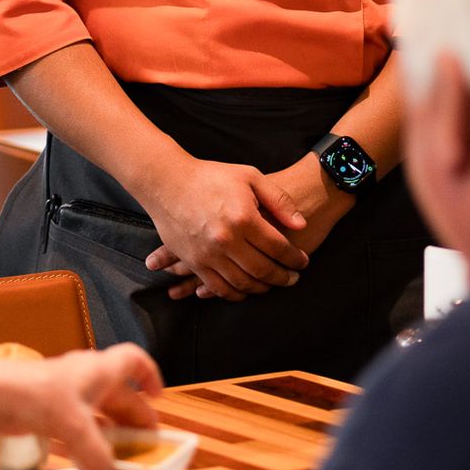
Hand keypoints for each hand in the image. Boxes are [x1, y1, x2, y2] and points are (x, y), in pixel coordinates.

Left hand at [0, 345, 162, 469]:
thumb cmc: (37, 395)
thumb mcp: (74, 426)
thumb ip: (96, 454)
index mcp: (99, 370)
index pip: (133, 360)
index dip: (149, 374)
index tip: (158, 396)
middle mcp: (87, 378)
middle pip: (120, 393)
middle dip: (135, 416)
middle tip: (147, 440)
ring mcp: (68, 394)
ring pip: (100, 411)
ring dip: (114, 430)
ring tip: (125, 453)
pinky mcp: (52, 410)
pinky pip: (81, 425)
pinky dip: (91, 440)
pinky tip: (93, 460)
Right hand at [138, 158, 309, 301]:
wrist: (167, 181)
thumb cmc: (211, 176)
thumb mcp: (250, 177)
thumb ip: (279, 201)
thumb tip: (301, 225)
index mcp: (243, 217)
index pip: (278, 247)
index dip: (294, 258)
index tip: (303, 262)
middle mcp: (226, 240)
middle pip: (262, 270)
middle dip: (282, 278)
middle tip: (293, 279)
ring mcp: (208, 254)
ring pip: (242, 283)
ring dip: (261, 288)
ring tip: (272, 284)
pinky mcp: (193, 261)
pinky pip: (217, 287)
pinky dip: (235, 294)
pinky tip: (246, 290)